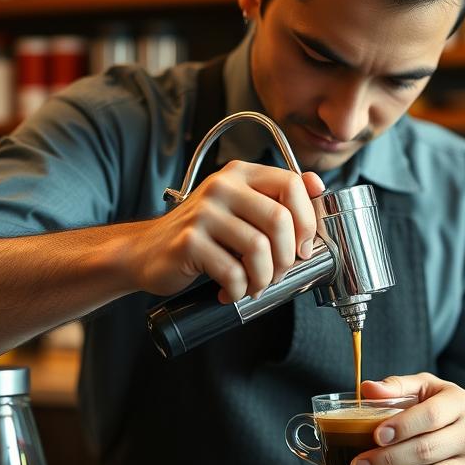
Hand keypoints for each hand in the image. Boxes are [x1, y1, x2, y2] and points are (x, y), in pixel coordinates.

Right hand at [131, 160, 324, 301]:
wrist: (147, 251)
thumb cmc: (202, 234)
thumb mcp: (240, 207)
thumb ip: (275, 197)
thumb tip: (318, 186)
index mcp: (241, 174)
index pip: (292, 184)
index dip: (307, 220)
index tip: (304, 246)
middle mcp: (222, 186)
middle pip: (279, 219)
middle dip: (288, 257)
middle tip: (279, 274)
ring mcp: (204, 213)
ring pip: (259, 248)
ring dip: (264, 278)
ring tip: (255, 285)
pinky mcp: (189, 241)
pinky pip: (232, 271)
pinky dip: (239, 289)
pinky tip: (231, 291)